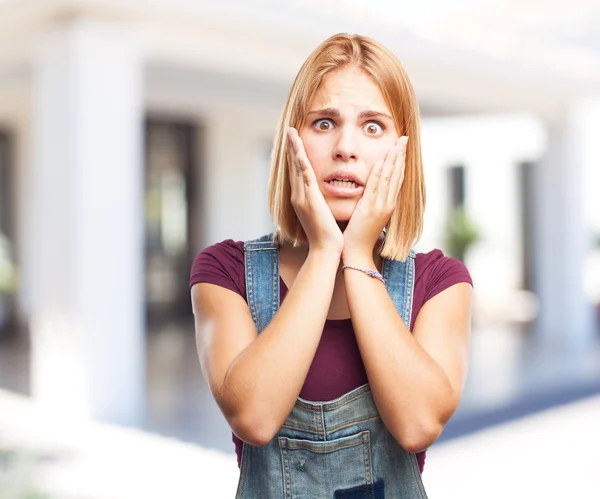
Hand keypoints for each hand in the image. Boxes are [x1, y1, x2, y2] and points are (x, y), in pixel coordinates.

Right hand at [287, 127, 343, 254]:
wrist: (326, 250)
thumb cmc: (328, 236)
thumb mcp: (323, 215)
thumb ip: (322, 204)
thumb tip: (325, 198)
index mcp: (302, 199)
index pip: (297, 173)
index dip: (295, 157)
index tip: (295, 142)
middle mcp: (298, 197)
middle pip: (293, 167)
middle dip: (291, 148)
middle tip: (289, 131)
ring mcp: (302, 198)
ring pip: (297, 168)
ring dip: (294, 150)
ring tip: (291, 133)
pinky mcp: (310, 200)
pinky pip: (305, 177)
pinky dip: (301, 162)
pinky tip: (300, 151)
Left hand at [342, 136, 407, 261]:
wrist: (357, 252)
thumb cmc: (360, 234)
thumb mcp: (369, 214)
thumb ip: (372, 200)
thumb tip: (371, 189)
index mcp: (389, 204)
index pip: (397, 178)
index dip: (400, 161)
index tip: (402, 146)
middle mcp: (388, 203)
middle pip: (396, 174)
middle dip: (400, 155)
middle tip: (404, 138)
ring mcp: (380, 206)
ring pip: (388, 179)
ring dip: (393, 160)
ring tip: (397, 144)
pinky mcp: (370, 210)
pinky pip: (374, 189)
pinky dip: (378, 175)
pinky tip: (380, 162)